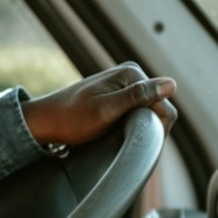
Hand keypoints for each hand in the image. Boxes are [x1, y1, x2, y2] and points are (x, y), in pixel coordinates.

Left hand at [23, 63, 178, 148]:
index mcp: (132, 73)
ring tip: (123, 140)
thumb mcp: (106, 110)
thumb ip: (138, 97)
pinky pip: (137, 113)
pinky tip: (120, 136)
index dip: (156, 131)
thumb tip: (172, 84)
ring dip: (141, 129)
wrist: (46, 122)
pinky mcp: (119, 95)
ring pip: (149, 113)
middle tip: (127, 144)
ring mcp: (125, 85)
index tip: (137, 144)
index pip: (164, 107)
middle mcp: (131, 75)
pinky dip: (133, 126)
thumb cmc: (72, 119)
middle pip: (159, 109)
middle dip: (148, 129)